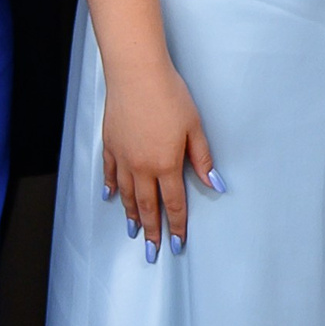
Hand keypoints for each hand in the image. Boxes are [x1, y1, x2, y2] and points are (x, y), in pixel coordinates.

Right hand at [102, 59, 219, 254]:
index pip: (173, 204)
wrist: (136, 73)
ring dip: (131, 215)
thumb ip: (202, 159)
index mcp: (166, 164)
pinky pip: (109, 173)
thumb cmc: (170, 96)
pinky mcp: (110, 144)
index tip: (177, 243)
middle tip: (152, 252)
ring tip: (134, 231)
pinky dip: (111, 187)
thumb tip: (215, 184)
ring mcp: (122, 157)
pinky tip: (111, 197)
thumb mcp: (194, 127)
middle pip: (147, 206)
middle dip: (151, 231)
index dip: (176, 226)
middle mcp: (141, 167)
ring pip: (126, 194)